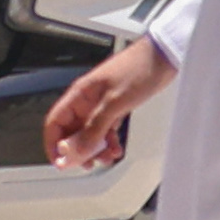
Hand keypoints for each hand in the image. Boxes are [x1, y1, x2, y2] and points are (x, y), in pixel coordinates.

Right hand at [46, 38, 172, 168]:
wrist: (165, 55)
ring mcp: (102, 103)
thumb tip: (73, 150)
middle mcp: (87, 99)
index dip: (54, 144)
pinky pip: (106, 129)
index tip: (61, 161)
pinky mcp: (116, 106)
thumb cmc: (140, 67)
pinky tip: (115, 150)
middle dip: (77, 150)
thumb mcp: (114, 102)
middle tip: (86, 164)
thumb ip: (93, 128)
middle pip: (72, 130)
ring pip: (90, 132)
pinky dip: (109, 141)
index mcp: (80, 94)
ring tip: (104, 159)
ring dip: (95, 148)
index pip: (55, 123)